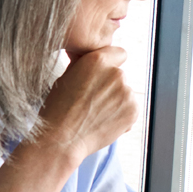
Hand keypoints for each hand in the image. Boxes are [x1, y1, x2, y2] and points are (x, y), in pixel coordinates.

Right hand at [36, 47, 136, 162]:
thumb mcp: (67, 77)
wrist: (61, 138)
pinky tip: (103, 121)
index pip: (119, 53)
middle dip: (110, 85)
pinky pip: (131, 108)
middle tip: (92, 100)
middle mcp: (116, 73)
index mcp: (98, 60)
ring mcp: (127, 92)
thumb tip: (93, 57)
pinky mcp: (134, 110)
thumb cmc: (58, 108)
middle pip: (121, 75)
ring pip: (125, 93)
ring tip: (96, 113)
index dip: (111, 63)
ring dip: (116, 100)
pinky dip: (122, 114)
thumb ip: (86, 65)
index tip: (103, 74)